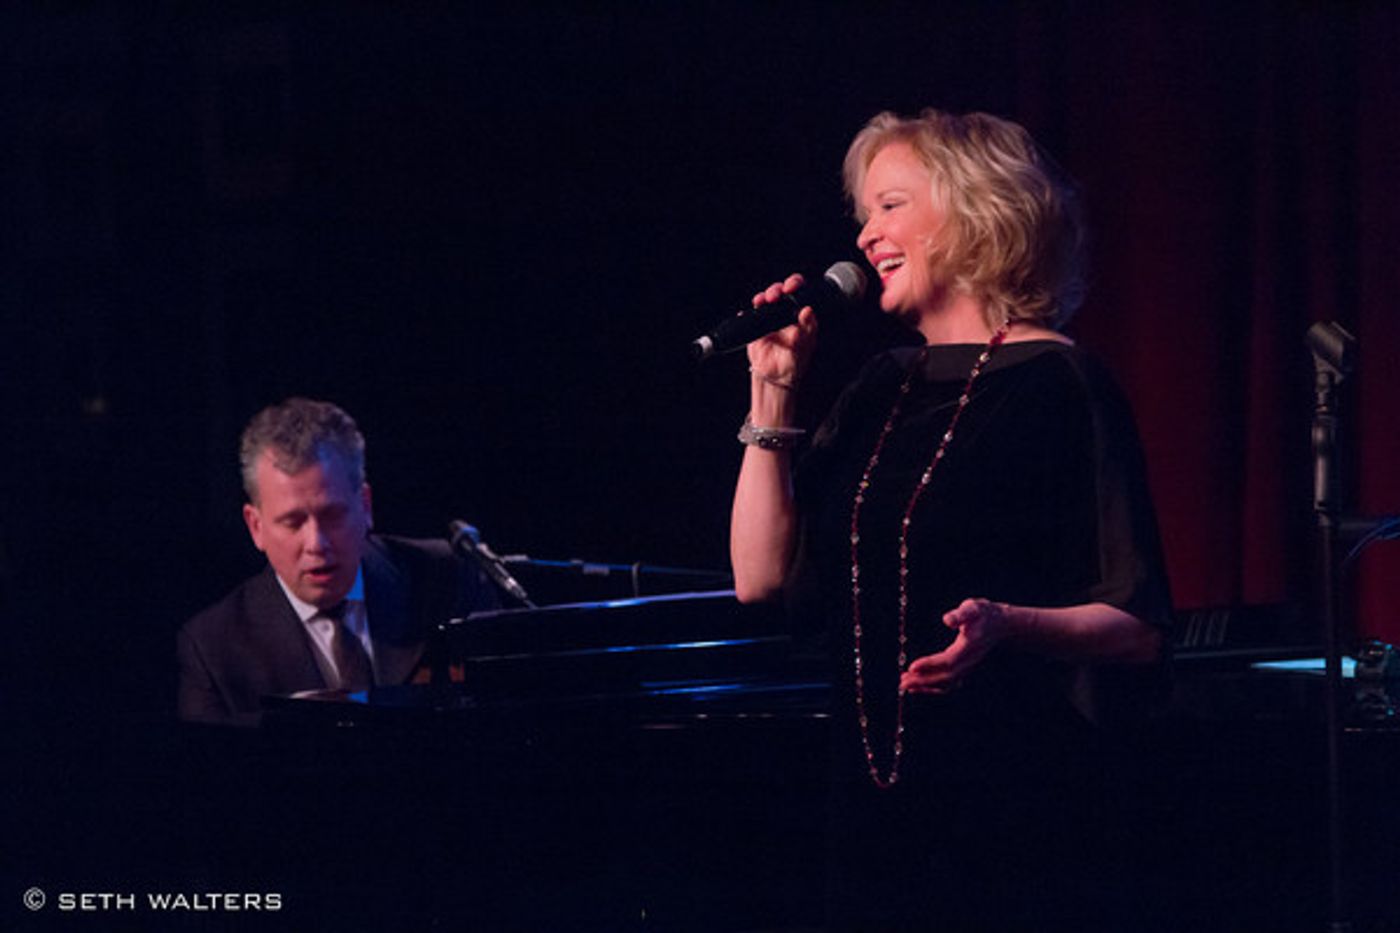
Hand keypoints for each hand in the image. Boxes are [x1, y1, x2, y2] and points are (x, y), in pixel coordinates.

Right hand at [746, 273, 817, 389]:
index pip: (800, 292)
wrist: (775, 378)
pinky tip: (749, 313)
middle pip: (781, 291)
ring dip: (763, 296)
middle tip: (775, 295)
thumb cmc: (793, 363)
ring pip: (765, 299)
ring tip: (762, 301)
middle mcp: (785, 314)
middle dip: (777, 289)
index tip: (792, 287)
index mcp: (801, 316)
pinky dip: (749, 312)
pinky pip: (751, 314)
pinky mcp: (757, 326)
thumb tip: (808, 311)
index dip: (795, 285)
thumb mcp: (803, 348)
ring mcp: (770, 318)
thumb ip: (806, 330)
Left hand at [900, 598, 1013, 694]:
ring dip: (926, 687)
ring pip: (947, 684)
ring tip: (905, 685)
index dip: (930, 665)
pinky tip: (917, 686)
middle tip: (902, 681)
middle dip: (924, 681)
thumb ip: (960, 614)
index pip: (949, 660)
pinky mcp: (964, 670)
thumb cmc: (983, 614)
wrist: (1001, 626)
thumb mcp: (973, 608)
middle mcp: (970, 661)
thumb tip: (947, 620)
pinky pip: (949, 684)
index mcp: (970, 647)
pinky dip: (932, 687)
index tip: (912, 667)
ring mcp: (968, 668)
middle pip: (947, 677)